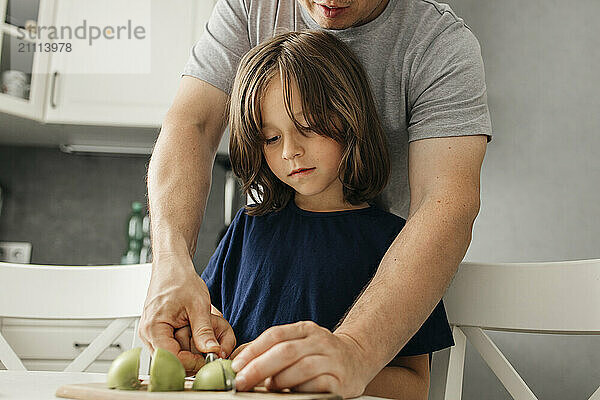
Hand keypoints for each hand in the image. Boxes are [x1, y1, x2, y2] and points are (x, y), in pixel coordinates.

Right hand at [138, 253, 235, 373]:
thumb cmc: (180, 280)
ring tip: (201, 337)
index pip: (171, 360)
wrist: (171, 266)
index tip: (209, 358)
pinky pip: (169, 347)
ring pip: (170, 356)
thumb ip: (204, 331)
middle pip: (169, 361)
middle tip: (209, 349)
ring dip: (188, 352)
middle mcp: (147, 335)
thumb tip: (212, 351)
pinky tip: (193, 334)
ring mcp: (150, 334)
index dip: (192, 363)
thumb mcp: (198, 305)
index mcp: (154, 328)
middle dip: (191, 358)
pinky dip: (184, 345)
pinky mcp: (155, 332)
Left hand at [230, 321, 369, 397]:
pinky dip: (300, 390)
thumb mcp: (297, 343)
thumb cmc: (319, 353)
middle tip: (242, 381)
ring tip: (268, 388)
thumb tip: (237, 359)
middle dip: (259, 367)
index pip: (275, 335)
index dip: (253, 350)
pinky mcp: (341, 381)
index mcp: (305, 329)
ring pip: (301, 368)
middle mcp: (320, 341)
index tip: (236, 365)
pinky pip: (317, 386)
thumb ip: (269, 349)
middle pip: (286, 351)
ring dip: (279, 380)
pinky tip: (290, 394)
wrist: (358, 358)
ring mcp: (332, 360)